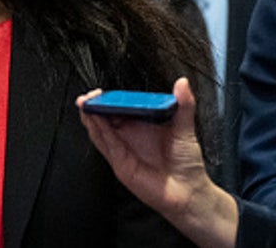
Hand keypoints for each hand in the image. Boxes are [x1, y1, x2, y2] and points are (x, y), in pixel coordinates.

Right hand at [77, 77, 237, 247]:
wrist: (188, 191)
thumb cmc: (187, 163)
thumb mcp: (185, 128)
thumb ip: (184, 105)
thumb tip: (183, 83)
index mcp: (140, 126)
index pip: (119, 109)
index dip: (109, 100)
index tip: (102, 92)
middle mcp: (128, 137)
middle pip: (104, 119)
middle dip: (94, 106)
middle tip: (90, 96)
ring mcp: (122, 150)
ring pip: (99, 131)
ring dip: (91, 117)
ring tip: (86, 104)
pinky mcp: (120, 163)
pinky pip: (107, 145)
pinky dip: (100, 132)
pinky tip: (96, 120)